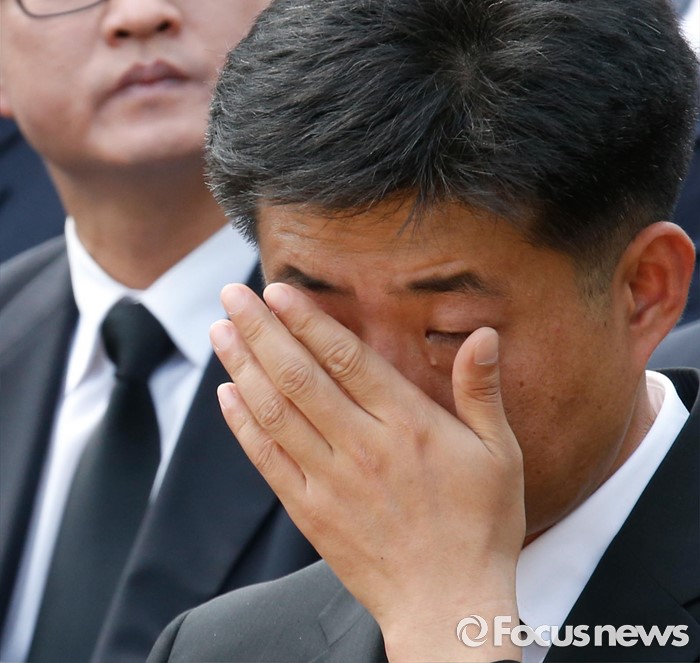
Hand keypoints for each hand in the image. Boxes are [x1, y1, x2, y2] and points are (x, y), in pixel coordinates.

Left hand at [211, 282, 524, 661]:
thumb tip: (485, 335)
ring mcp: (330, 480)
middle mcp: (362, 446)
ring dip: (243, 367)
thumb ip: (482, 391)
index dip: (307, 320)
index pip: (345, 358)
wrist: (448, 606)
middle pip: (298, 376)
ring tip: (220, 332)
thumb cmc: (480, 526)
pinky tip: (228, 394)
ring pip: (275, 412)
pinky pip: (268, 460)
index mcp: (407, 424)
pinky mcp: (310, 512)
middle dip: (261, 330)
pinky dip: (243, 425)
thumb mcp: (500, 453)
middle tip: (233, 295)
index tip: (277, 291)